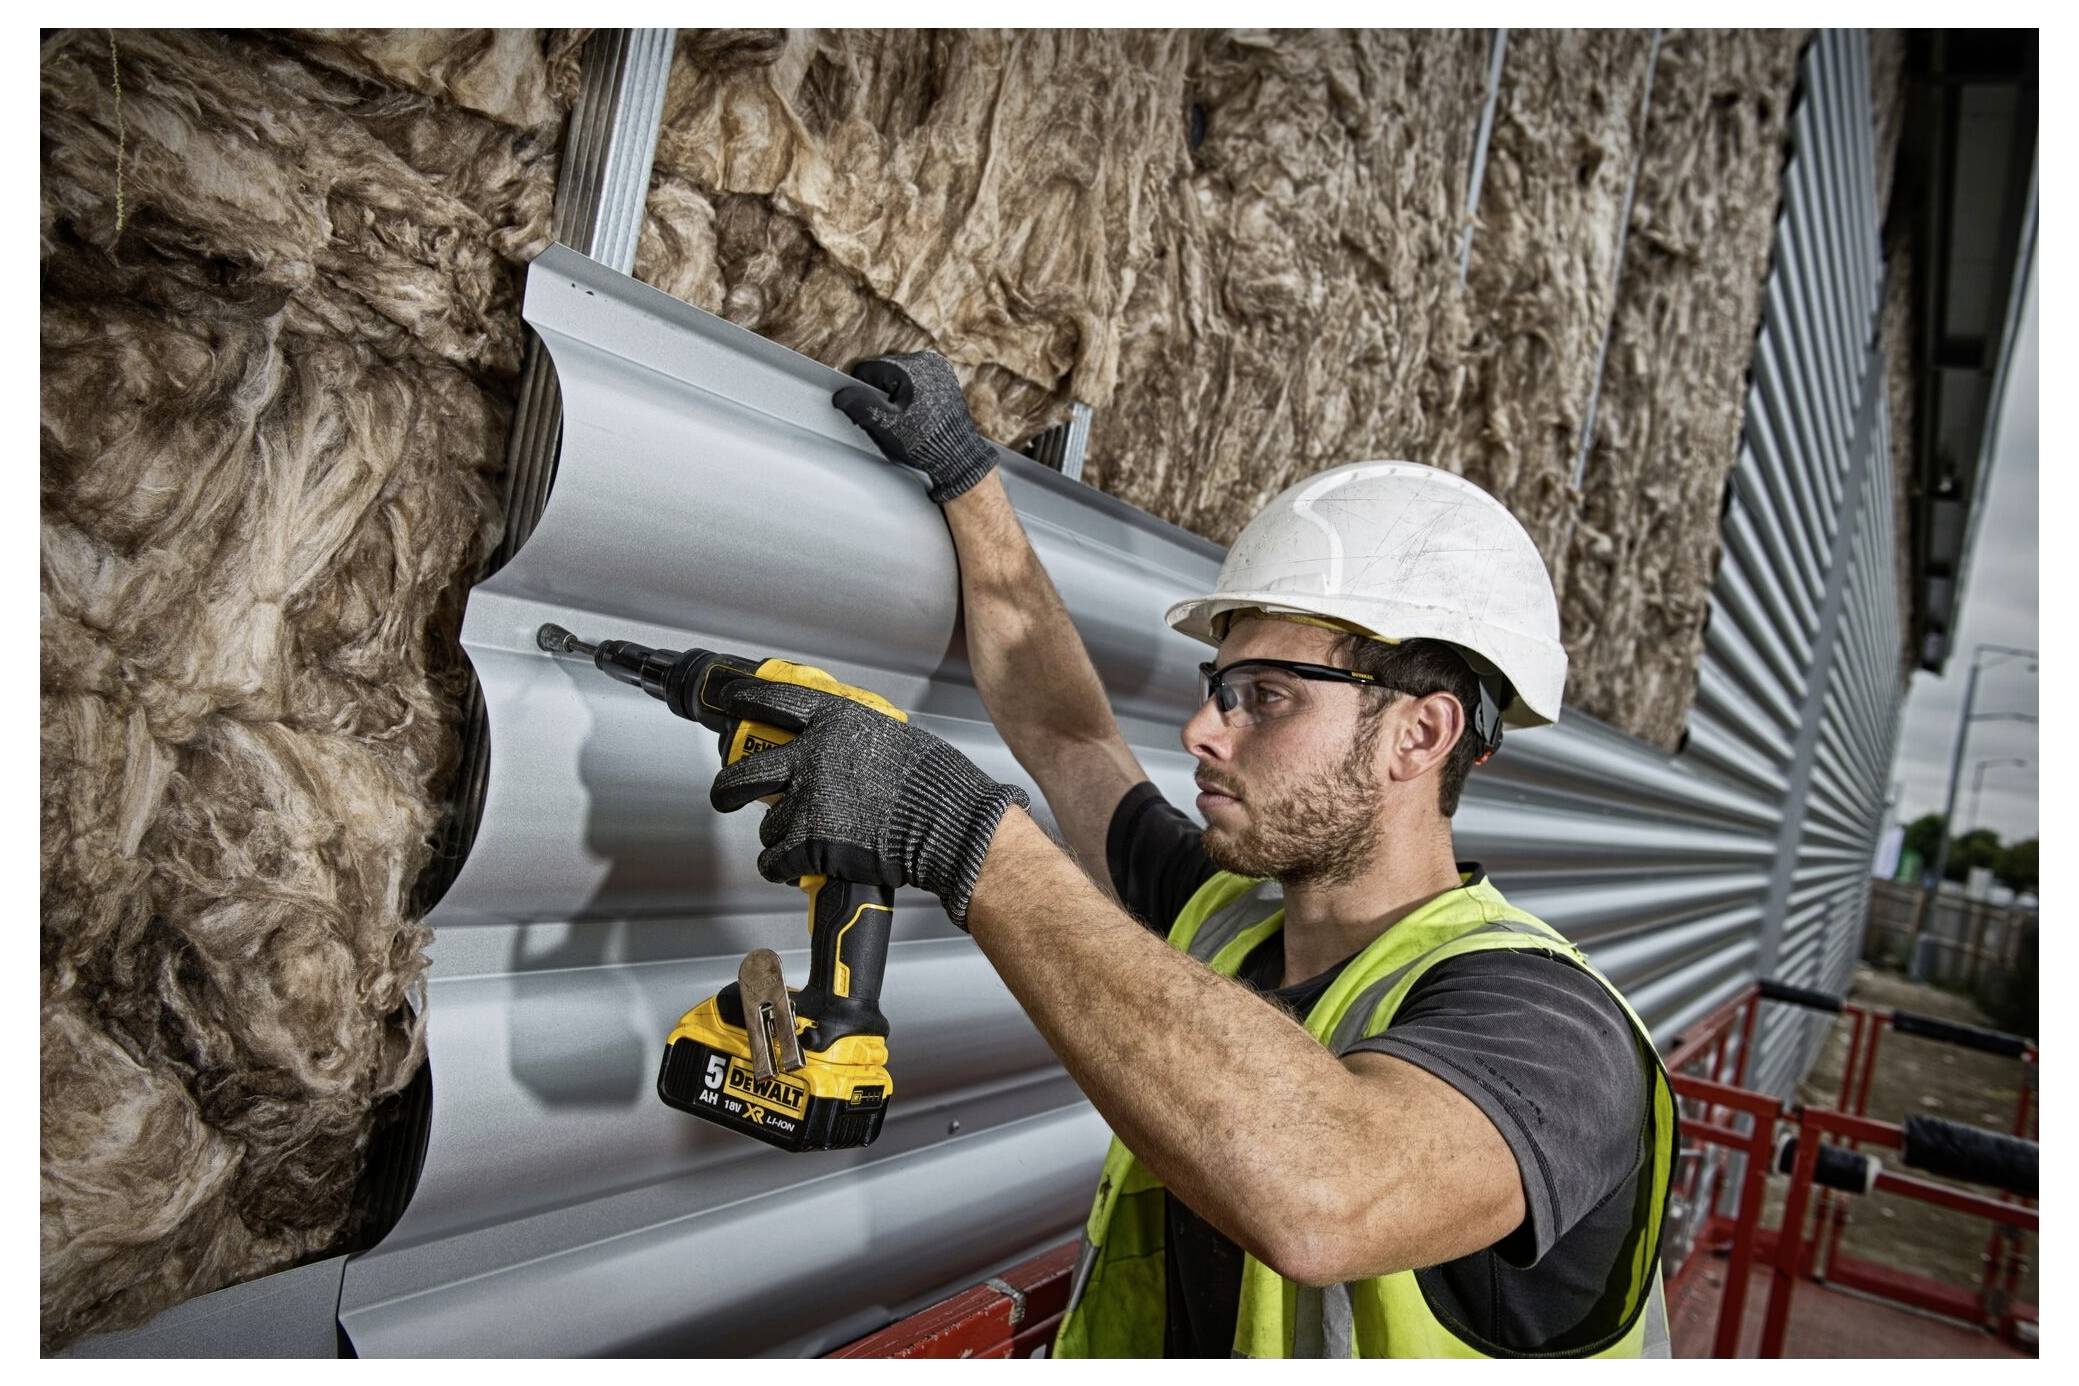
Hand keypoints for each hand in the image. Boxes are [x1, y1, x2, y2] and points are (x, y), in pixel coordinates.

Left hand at [708, 680, 1029, 929]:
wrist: (947, 822)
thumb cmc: (935, 783)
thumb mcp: (894, 738)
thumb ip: (858, 739)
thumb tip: (844, 751)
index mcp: (835, 723)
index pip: (775, 702)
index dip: (747, 699)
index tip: (732, 700)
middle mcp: (812, 757)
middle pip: (745, 772)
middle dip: (727, 789)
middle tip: (725, 795)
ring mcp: (808, 801)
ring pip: (767, 826)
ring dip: (778, 837)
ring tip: (798, 843)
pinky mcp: (809, 843)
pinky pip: (774, 861)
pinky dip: (779, 868)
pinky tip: (790, 868)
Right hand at [832, 350, 999, 503]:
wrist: (958, 455)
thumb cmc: (924, 442)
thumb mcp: (887, 425)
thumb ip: (861, 406)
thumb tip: (839, 395)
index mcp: (910, 367)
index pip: (867, 370)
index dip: (863, 394)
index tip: (874, 413)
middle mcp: (925, 360)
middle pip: (883, 372)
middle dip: (880, 394)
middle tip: (893, 419)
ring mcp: (937, 367)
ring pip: (897, 376)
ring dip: (895, 394)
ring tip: (908, 418)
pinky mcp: (943, 377)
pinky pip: (914, 380)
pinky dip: (910, 394)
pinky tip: (918, 413)